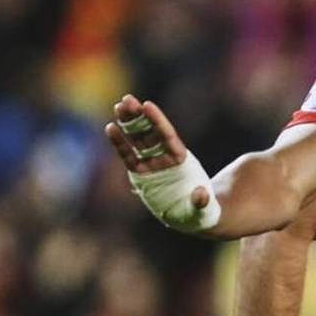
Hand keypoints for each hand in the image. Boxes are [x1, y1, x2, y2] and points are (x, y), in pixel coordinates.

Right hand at [105, 94, 209, 208]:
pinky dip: (120, 143)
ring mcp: (153, 163)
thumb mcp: (204, 208)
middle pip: (150, 133)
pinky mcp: (141, 173)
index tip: (147, 104)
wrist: (192, 216)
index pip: (167, 136)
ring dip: (130, 122)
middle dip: (139, 116)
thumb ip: (201, 201)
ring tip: (120, 105)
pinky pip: (128, 155)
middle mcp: (165, 158)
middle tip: (127, 99)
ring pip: (139, 139)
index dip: (157, 121)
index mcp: (180, 161)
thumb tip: (200, 195)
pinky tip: (110, 127)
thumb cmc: (200, 211)